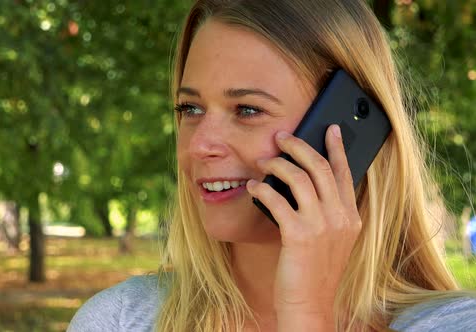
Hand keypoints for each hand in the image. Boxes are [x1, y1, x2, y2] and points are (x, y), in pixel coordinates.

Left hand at [246, 124, 361, 330]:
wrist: (309, 305)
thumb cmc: (313, 272)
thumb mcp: (330, 240)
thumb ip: (325, 213)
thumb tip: (302, 183)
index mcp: (351, 218)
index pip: (345, 174)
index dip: (337, 148)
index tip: (331, 129)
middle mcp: (341, 218)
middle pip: (320, 168)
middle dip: (299, 146)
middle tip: (282, 136)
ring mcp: (321, 226)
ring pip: (299, 178)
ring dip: (277, 164)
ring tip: (262, 160)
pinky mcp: (299, 235)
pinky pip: (277, 200)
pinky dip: (262, 189)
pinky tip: (252, 187)